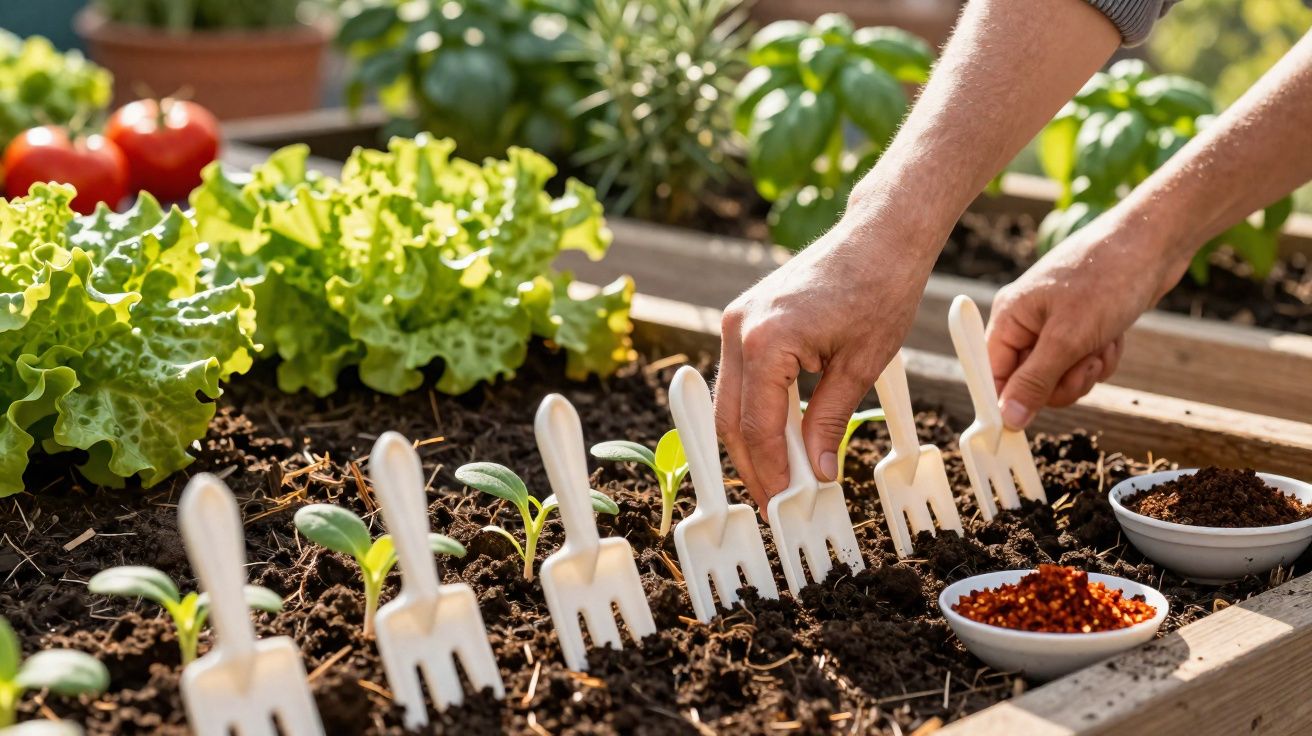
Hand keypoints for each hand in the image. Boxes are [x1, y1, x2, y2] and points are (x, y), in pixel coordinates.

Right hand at [714, 209, 936, 510]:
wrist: (879, 235)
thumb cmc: (880, 287)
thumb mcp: (861, 365)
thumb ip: (830, 421)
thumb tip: (816, 472)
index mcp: (766, 340)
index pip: (759, 426)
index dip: (771, 471)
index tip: (786, 503)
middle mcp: (739, 329)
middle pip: (731, 419)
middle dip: (753, 465)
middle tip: (777, 501)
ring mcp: (736, 321)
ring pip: (730, 402)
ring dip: (751, 441)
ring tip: (779, 476)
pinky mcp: (744, 319)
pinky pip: (740, 378)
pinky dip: (755, 411)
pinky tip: (780, 436)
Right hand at [987, 211, 1188, 427]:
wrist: (1154, 242)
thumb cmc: (1106, 277)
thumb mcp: (1068, 338)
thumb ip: (1035, 381)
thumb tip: (1007, 418)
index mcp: (1009, 317)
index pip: (992, 374)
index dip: (1007, 400)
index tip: (1022, 426)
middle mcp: (1027, 321)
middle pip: (1029, 381)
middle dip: (1063, 380)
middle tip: (1085, 364)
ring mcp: (1056, 323)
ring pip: (1061, 375)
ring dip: (1087, 369)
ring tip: (1103, 342)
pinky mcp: (1082, 325)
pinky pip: (1083, 361)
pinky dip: (1102, 356)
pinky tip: (1114, 335)